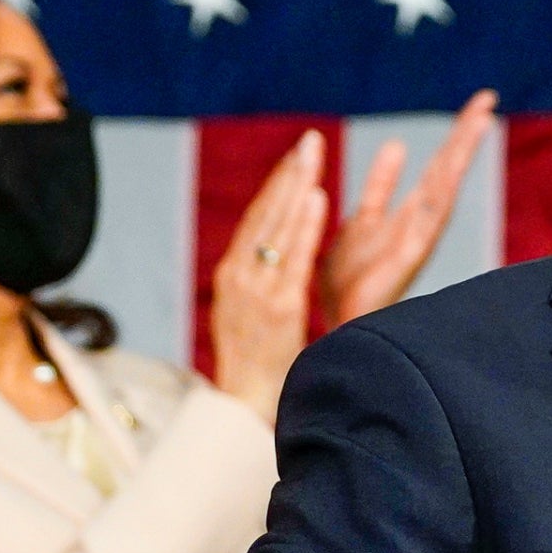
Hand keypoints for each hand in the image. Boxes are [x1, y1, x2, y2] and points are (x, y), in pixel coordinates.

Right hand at [207, 131, 327, 424]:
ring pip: (278, 228)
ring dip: (297, 187)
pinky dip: (305, 225)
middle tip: (310, 140)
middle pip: (264, 215)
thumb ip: (258, 280)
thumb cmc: (254, 366)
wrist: (246, 411)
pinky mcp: (278, 309)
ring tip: (315, 155)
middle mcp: (239, 278)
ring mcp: (257, 293)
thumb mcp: (247, 313)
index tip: (297, 157)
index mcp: (232, 276)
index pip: (256, 219)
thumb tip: (269, 249)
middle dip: (289, 175)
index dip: (277, 186)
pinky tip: (319, 198)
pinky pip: (294, 259)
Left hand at [319, 90, 498, 326]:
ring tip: (481, 117)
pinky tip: (455, 161)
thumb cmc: (348, 285)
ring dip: (462, 151)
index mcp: (409, 216)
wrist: (339, 331)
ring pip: (445, 185)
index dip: (457, 136)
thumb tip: (396, 143)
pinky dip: (444, 186)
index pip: (438, 167)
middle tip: (487, 96)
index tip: (479, 105)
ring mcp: (419, 239)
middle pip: (448, 170)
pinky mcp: (411, 255)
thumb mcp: (362, 221)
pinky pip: (430, 214)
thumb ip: (381, 187)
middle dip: (466, 134)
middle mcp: (420, 225)